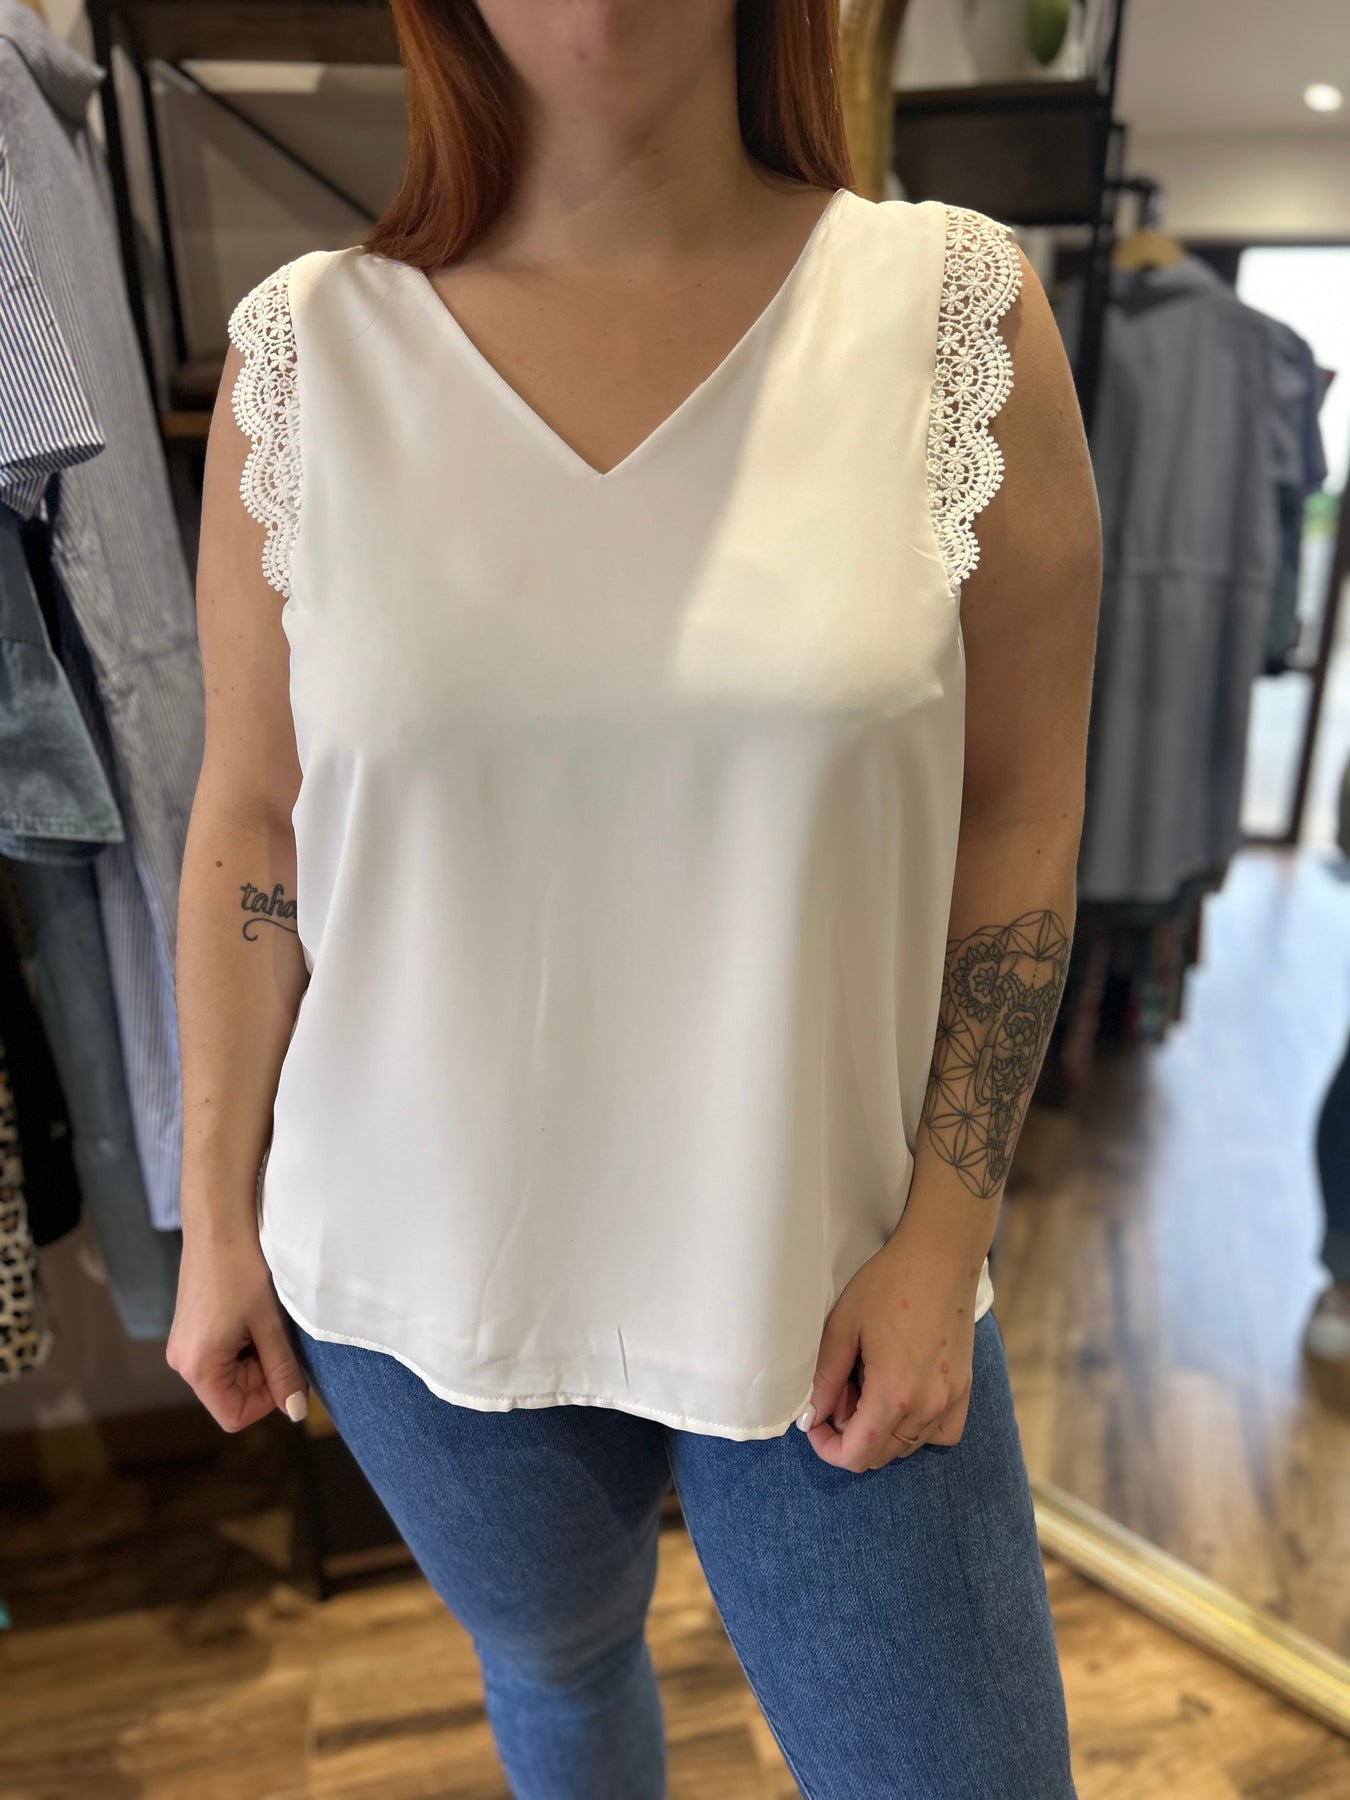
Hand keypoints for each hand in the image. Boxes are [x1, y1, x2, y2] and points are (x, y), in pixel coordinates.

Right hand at [166, 1220, 309, 1432]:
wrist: (219, 1223)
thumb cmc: (242, 1270)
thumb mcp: (269, 1324)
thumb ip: (282, 1370)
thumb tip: (296, 1413)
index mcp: (197, 1367)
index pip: (235, 1415)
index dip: (268, 1400)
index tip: (286, 1367)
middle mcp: (182, 1362)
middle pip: (231, 1395)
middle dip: (262, 1374)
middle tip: (276, 1334)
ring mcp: (183, 1345)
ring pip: (229, 1374)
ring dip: (254, 1355)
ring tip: (263, 1318)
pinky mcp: (189, 1330)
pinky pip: (220, 1354)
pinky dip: (242, 1342)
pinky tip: (250, 1312)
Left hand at [796, 1222, 979, 1472]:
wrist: (940, 1257)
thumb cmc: (889, 1283)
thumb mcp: (843, 1326)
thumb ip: (825, 1378)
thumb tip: (811, 1416)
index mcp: (893, 1394)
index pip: (856, 1455)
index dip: (827, 1449)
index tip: (815, 1425)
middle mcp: (926, 1406)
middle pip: (880, 1456)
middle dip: (850, 1436)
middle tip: (840, 1393)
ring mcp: (951, 1399)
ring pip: (908, 1447)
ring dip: (881, 1433)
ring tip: (868, 1390)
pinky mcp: (965, 1388)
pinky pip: (943, 1434)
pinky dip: (919, 1431)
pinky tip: (905, 1402)